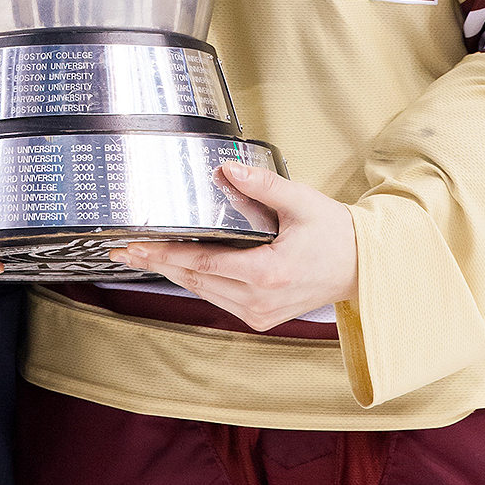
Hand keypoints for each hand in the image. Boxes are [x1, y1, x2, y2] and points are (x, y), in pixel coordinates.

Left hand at [108, 162, 358, 332]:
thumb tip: (227, 167)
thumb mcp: (301, 201)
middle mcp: (259, 299)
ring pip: (202, 291)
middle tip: (123, 249)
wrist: (362, 267)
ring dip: (172, 272)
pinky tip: (177, 266)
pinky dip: (196, 281)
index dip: (165, 254)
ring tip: (141, 256)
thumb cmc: (334, 234)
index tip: (136, 246)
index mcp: (267, 272)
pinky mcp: (261, 317)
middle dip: (156, 262)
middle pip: (194, 280)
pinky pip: (218, 298)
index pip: (202, 263)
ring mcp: (259, 313)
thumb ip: (262, 184)